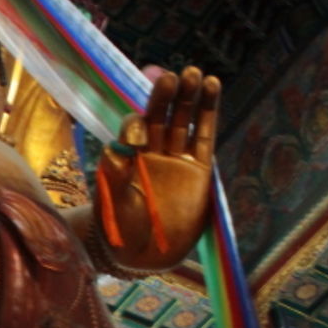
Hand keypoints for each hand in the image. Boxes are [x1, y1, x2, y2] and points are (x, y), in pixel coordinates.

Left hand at [96, 66, 219, 271]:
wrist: (146, 253)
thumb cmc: (122, 229)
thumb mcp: (115, 204)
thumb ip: (116, 176)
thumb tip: (115, 148)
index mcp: (127, 155)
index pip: (133, 128)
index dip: (136, 125)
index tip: (139, 134)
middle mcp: (151, 152)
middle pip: (160, 116)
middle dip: (166, 96)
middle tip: (175, 74)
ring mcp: (176, 159)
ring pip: (183, 121)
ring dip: (189, 97)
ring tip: (195, 74)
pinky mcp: (199, 169)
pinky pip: (204, 136)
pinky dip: (208, 112)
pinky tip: (212, 86)